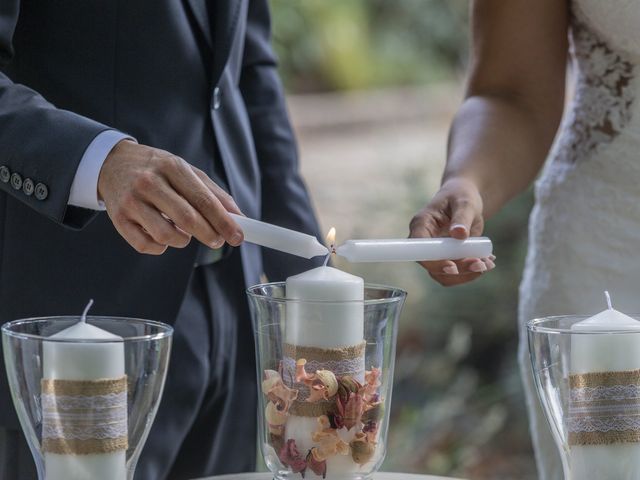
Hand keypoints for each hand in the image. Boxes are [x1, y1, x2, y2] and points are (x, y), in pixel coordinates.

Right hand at [98, 140, 243, 254]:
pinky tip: (163, 234)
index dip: (224, 222)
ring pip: (167, 236)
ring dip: (182, 240)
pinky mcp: (118, 219)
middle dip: (209, 235)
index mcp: (171, 167)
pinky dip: (161, 246)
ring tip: (183, 231)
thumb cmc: (156, 170)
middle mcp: (149, 182)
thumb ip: (213, 193)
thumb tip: (238, 217)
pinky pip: (146, 245)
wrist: (112, 164)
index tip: (238, 236)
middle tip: (217, 240)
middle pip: (187, 219)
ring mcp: (131, 201)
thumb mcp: (185, 171)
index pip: (204, 200)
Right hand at [409, 177, 494, 285]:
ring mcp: (435, 252)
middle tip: (481, 264)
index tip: (453, 267)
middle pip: (432, 266)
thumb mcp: (464, 203)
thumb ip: (462, 218)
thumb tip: (459, 234)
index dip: (433, 261)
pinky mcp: (447, 258)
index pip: (419, 249)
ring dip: (467, 273)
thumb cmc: (461, 195)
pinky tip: (487, 261)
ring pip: (444, 274)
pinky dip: (471, 271)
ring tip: (488, 263)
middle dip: (458, 270)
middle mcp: (424, 242)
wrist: (466, 199)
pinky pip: (456, 272)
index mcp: (421, 224)